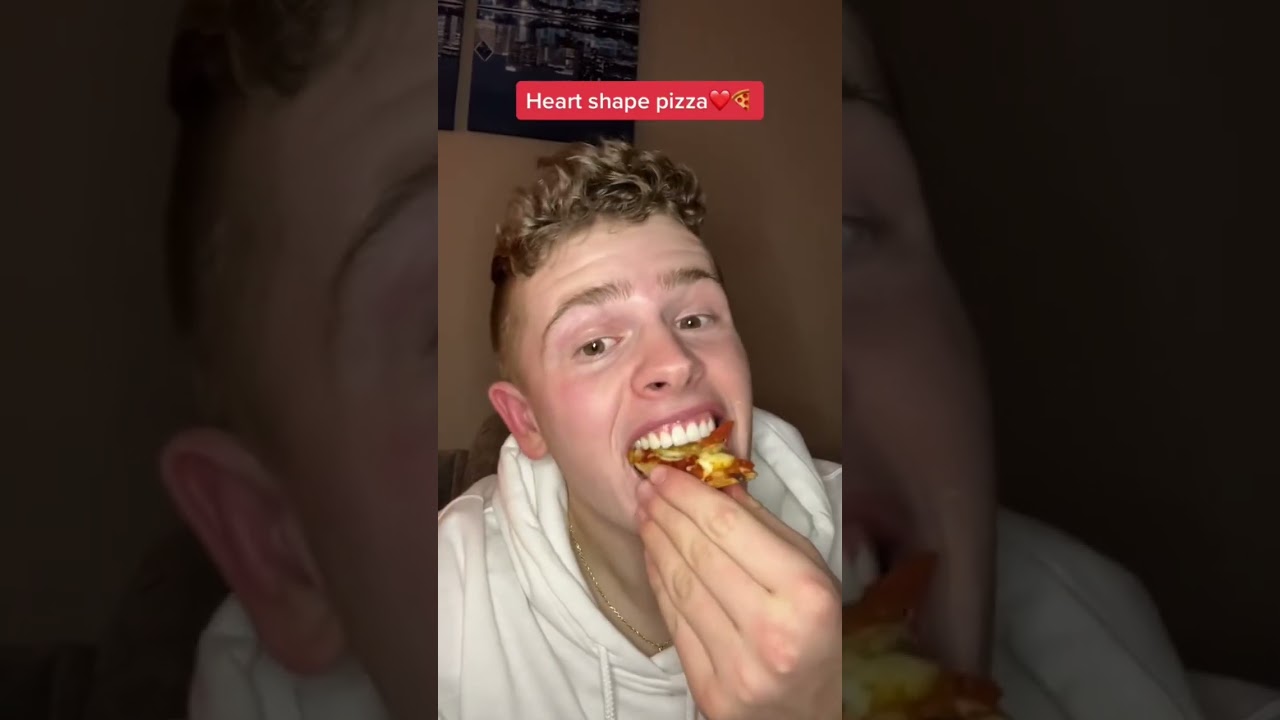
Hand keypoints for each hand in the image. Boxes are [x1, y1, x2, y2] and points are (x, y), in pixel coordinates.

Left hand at [635, 466, 841, 719]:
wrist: (807, 714)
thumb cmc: (815, 635)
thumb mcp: (812, 574)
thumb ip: (765, 528)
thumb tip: (717, 483)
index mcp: (805, 593)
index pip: (729, 527)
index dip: (689, 494)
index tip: (664, 471)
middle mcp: (772, 630)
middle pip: (699, 554)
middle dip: (666, 512)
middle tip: (645, 485)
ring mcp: (738, 666)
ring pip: (680, 586)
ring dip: (655, 543)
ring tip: (644, 514)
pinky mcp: (710, 691)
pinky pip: (673, 623)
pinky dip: (657, 582)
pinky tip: (652, 555)